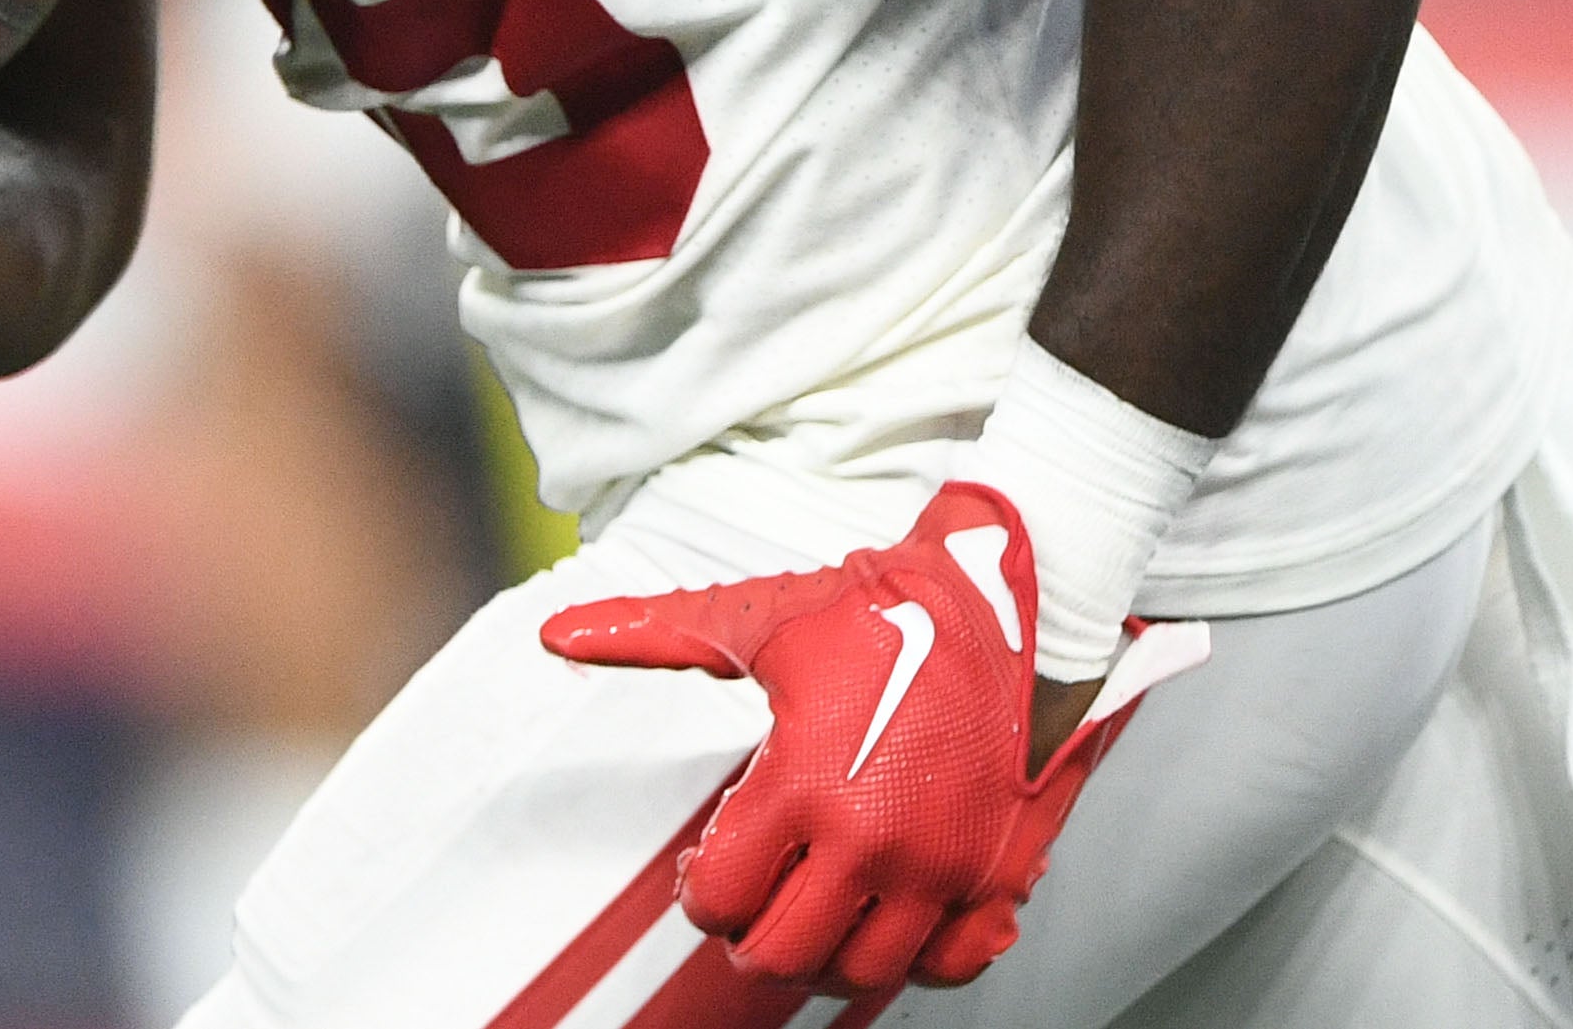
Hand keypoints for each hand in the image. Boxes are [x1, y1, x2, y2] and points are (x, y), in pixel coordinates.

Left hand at [540, 482, 1189, 995]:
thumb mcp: (760, 619)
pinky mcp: (998, 873)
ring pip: (862, 974)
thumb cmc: (887, 609)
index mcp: (807, 782)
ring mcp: (942, 865)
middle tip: (753, 902)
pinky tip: (890, 915)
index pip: (721, 898)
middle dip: (750, 936)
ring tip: (814, 910)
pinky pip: (950, 966)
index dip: (700, 892)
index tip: (709, 867)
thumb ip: (653, 635)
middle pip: (782, 956)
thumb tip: (558, 632)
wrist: (1014, 598)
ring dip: (825, 956)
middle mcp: (876, 838)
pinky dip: (914, 959)